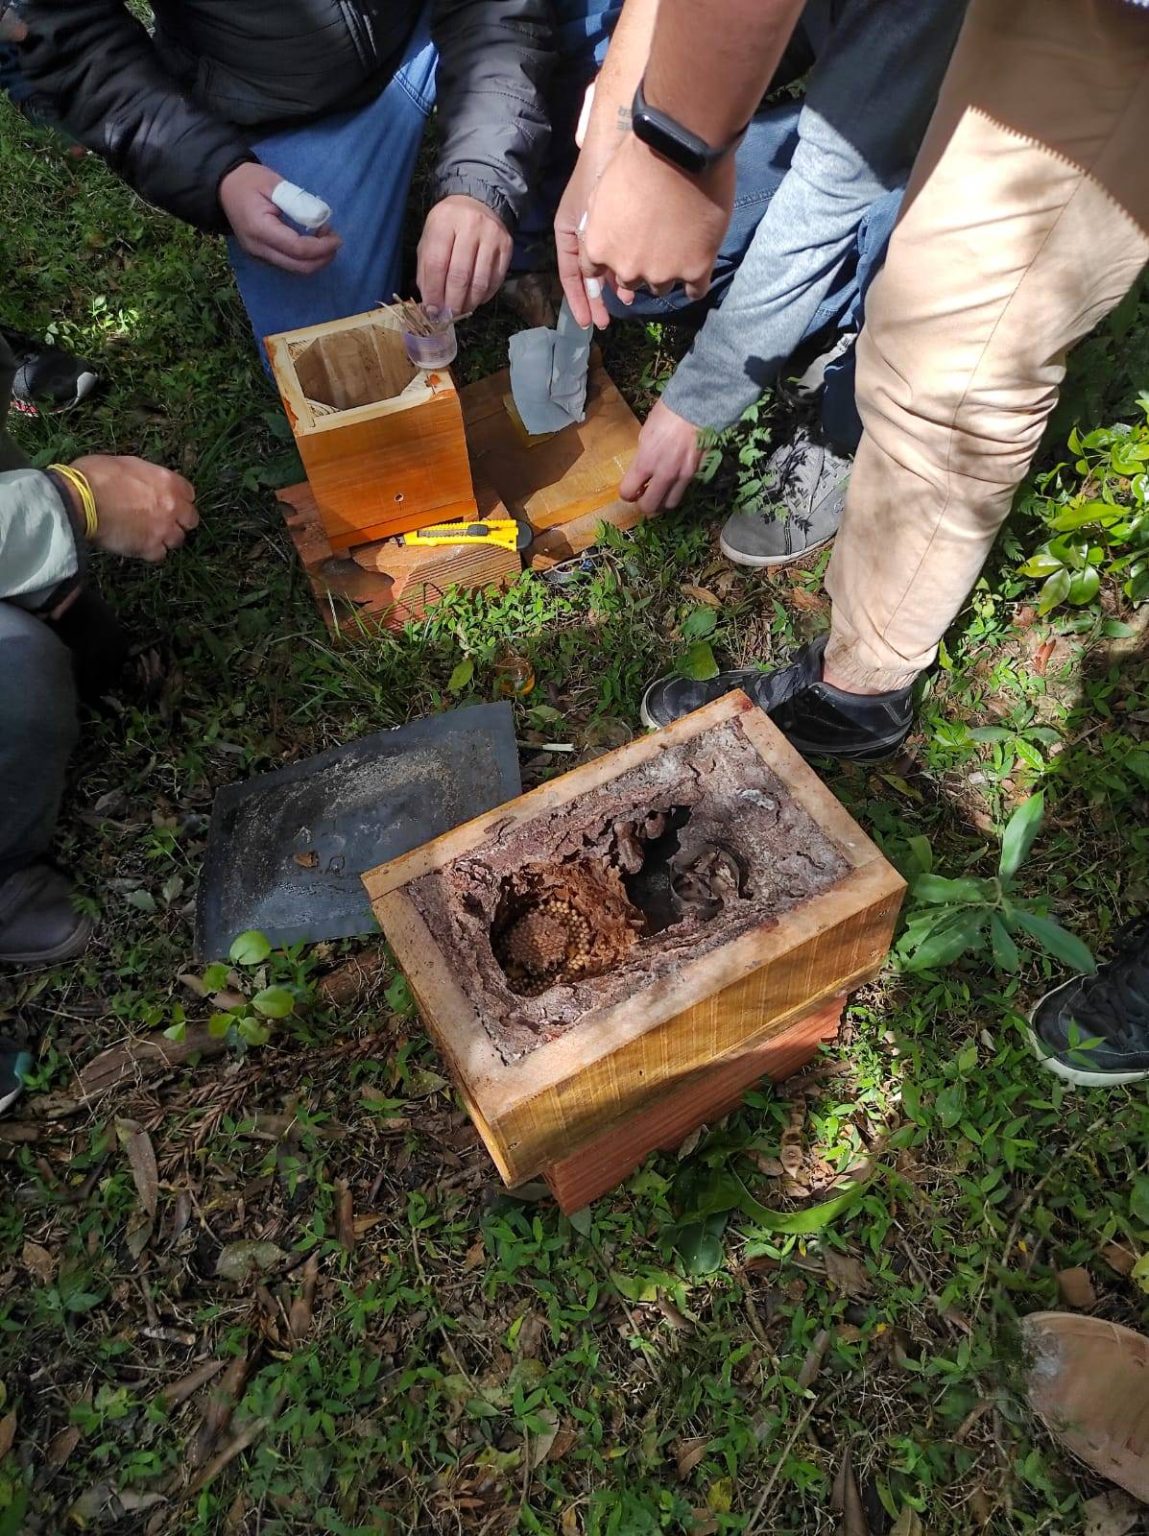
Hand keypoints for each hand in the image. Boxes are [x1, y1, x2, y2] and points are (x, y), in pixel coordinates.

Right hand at [69, 455, 198, 562]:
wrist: (79, 500)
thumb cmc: (95, 475)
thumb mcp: (126, 464)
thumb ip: (144, 477)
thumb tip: (143, 484)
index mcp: (167, 481)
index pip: (189, 493)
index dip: (179, 499)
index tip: (170, 502)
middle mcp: (172, 506)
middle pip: (190, 519)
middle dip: (179, 521)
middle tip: (163, 521)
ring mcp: (163, 529)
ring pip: (178, 539)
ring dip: (166, 538)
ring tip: (150, 535)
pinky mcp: (149, 549)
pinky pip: (160, 555)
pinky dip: (151, 552)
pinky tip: (139, 546)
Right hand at [219, 162, 340, 275]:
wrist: (223, 186)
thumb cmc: (249, 180)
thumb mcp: (274, 184)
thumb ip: (297, 202)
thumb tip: (320, 219)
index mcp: (260, 229)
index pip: (298, 249)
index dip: (322, 247)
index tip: (337, 238)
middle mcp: (258, 249)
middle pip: (299, 267)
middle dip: (323, 258)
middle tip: (334, 239)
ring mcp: (258, 255)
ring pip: (295, 269)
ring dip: (315, 259)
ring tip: (323, 237)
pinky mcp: (261, 256)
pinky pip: (289, 264)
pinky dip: (305, 258)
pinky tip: (311, 241)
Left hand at [417, 196, 511, 316]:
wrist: (478, 202)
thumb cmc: (449, 225)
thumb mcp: (430, 238)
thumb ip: (426, 268)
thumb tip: (430, 303)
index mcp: (444, 222)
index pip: (437, 263)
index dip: (434, 291)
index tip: (432, 309)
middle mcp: (470, 226)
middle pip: (460, 274)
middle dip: (452, 301)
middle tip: (448, 315)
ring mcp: (491, 236)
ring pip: (480, 281)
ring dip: (470, 302)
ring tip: (462, 310)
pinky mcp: (507, 246)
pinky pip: (496, 279)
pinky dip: (485, 295)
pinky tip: (475, 299)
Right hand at [556, 145, 622, 329]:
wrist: (623, 135)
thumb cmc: (600, 173)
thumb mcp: (587, 215)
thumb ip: (589, 250)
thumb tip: (602, 281)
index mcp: (569, 230)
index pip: (571, 274)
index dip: (579, 300)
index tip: (586, 322)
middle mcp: (585, 230)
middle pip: (590, 273)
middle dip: (599, 298)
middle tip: (607, 321)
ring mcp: (603, 224)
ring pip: (609, 262)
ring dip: (617, 283)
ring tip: (628, 300)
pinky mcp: (621, 218)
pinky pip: (623, 250)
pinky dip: (630, 264)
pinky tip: (641, 276)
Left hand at [582, 136, 734, 302]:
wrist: (680, 148)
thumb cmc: (638, 158)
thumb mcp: (603, 190)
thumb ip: (601, 220)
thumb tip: (606, 231)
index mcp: (599, 248)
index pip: (595, 270)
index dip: (611, 258)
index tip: (622, 248)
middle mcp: (627, 268)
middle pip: (630, 280)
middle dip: (639, 264)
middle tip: (655, 241)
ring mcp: (662, 273)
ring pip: (661, 286)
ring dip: (668, 270)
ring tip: (681, 245)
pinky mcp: (695, 271)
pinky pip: (696, 290)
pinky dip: (696, 281)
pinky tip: (698, 264)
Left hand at [620, 399, 702, 512]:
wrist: (697, 406)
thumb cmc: (667, 413)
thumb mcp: (645, 434)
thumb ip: (643, 457)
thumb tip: (642, 470)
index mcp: (645, 462)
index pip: (627, 492)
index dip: (627, 494)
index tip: (631, 491)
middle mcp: (664, 474)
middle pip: (650, 507)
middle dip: (644, 504)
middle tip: (645, 496)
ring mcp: (683, 475)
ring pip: (670, 504)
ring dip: (663, 501)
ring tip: (662, 492)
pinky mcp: (697, 473)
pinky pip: (685, 490)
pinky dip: (678, 490)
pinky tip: (676, 480)